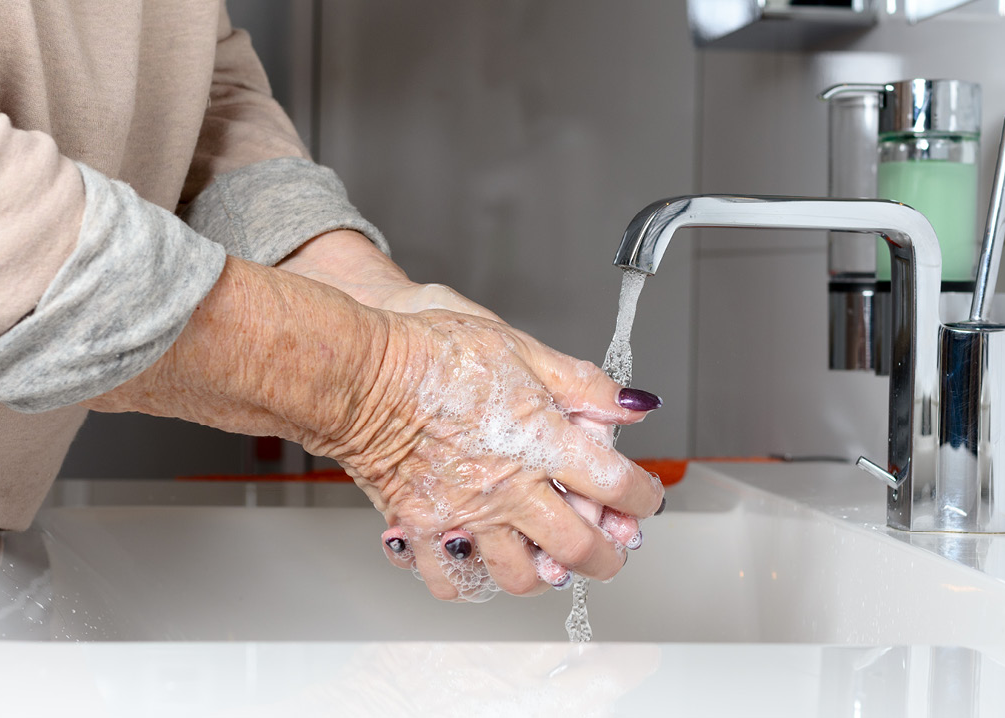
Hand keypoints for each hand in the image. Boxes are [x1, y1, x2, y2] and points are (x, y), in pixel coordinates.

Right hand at [280, 230, 657, 597]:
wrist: (362, 374)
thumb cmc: (433, 354)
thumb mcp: (521, 348)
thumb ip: (582, 384)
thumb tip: (632, 404)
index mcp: (542, 443)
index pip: (617, 486)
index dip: (642, 497)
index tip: (643, 497)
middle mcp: (508, 490)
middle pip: (579, 549)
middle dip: (609, 556)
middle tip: (614, 550)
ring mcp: (465, 516)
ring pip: (521, 577)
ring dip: (545, 573)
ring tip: (548, 556)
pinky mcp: (422, 530)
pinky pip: (453, 581)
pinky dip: (472, 578)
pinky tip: (481, 557)